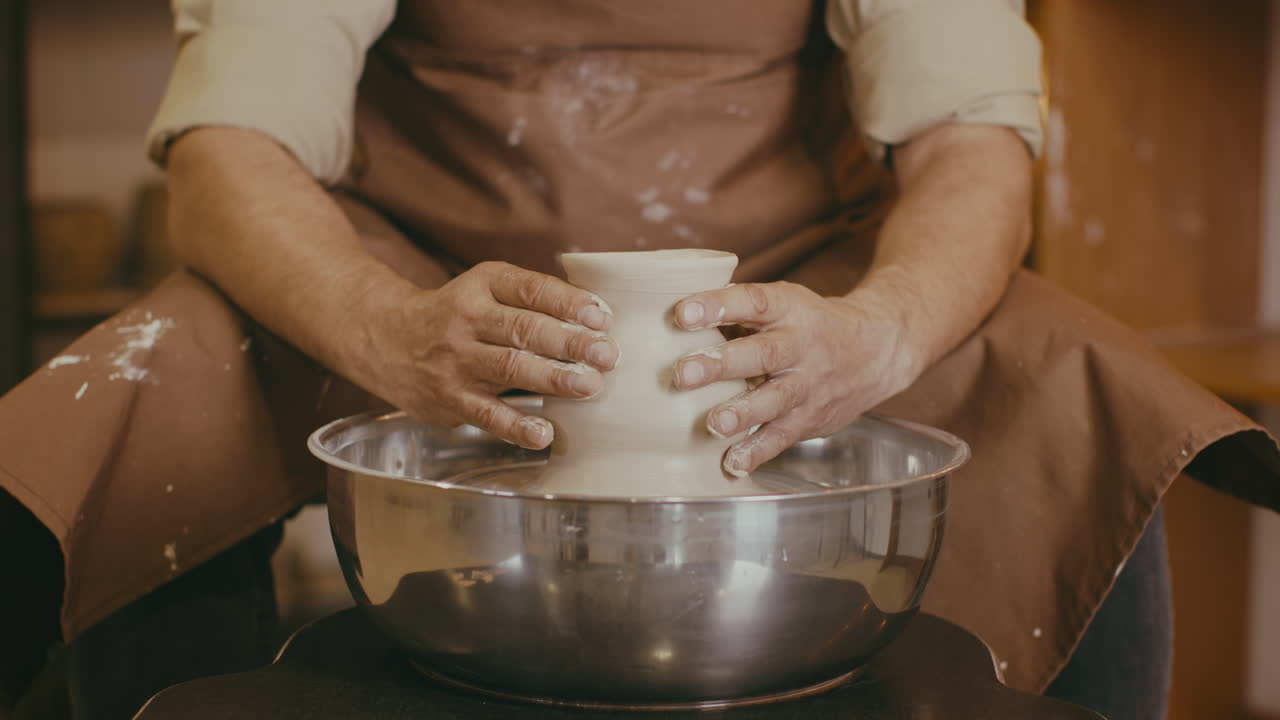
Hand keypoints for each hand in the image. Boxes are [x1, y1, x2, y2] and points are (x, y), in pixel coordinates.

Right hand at [360, 262, 619, 448]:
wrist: (385, 339)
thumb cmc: (456, 314)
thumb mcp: (486, 289)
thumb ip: (533, 299)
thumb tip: (597, 321)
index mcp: (483, 285)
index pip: (531, 290)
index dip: (569, 303)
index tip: (601, 317)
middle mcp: (467, 319)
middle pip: (524, 329)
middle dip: (571, 343)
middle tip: (607, 355)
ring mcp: (456, 360)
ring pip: (509, 367)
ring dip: (554, 379)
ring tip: (590, 386)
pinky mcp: (450, 397)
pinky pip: (486, 414)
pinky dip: (516, 426)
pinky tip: (544, 433)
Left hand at [672, 282, 923, 474]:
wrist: (875, 351)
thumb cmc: (808, 324)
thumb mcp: (783, 303)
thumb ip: (735, 311)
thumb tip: (666, 316)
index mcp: (789, 308)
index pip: (753, 301)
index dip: (718, 305)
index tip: (682, 312)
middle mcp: (801, 345)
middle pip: (763, 354)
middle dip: (722, 364)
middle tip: (683, 372)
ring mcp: (809, 384)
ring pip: (776, 399)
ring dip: (742, 412)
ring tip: (712, 423)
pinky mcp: (810, 418)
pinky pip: (784, 436)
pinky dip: (758, 451)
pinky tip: (731, 462)